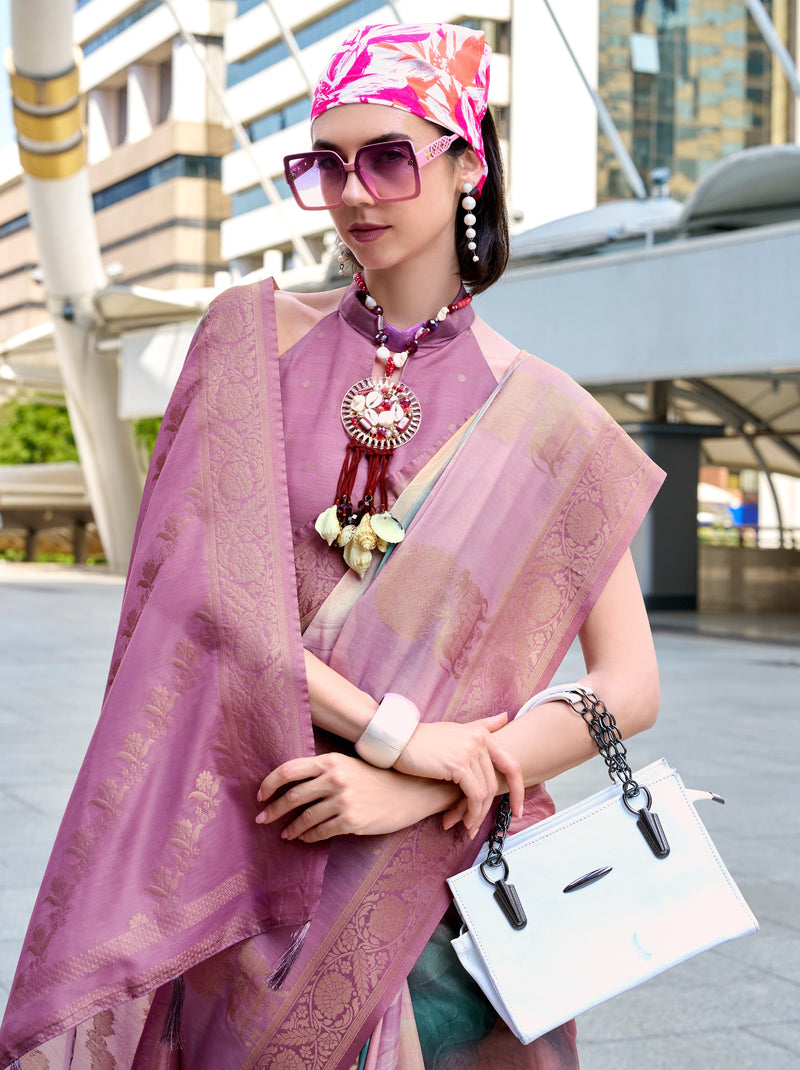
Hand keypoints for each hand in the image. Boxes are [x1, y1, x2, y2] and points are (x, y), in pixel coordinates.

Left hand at [255, 753, 459, 842]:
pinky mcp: (352, 822)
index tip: (260, 795)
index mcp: (331, 760)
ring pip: (305, 818)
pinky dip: (308, 836)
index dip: (269, 784)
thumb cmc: (378, 776)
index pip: (289, 770)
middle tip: (262, 819)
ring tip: (284, 833)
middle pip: (292, 796)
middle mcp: (335, 779)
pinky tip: (304, 837)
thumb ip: (324, 769)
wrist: (410, 790)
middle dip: (273, 810)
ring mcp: (343, 802)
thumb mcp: (350, 763)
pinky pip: (321, 832)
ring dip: (290, 828)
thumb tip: (293, 783)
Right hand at [393, 714, 523, 836]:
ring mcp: (469, 751)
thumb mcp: (457, 729)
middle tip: (479, 826)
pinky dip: (470, 812)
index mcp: (482, 733)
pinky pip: (473, 795)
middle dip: (488, 808)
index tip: (517, 809)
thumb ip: (483, 725)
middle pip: (495, 783)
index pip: (511, 764)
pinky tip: (461, 820)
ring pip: (485, 792)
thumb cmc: (423, 738)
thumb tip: (505, 717)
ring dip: (477, 814)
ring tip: (467, 826)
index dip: (518, 789)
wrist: (398, 740)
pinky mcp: (458, 765)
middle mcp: (479, 740)